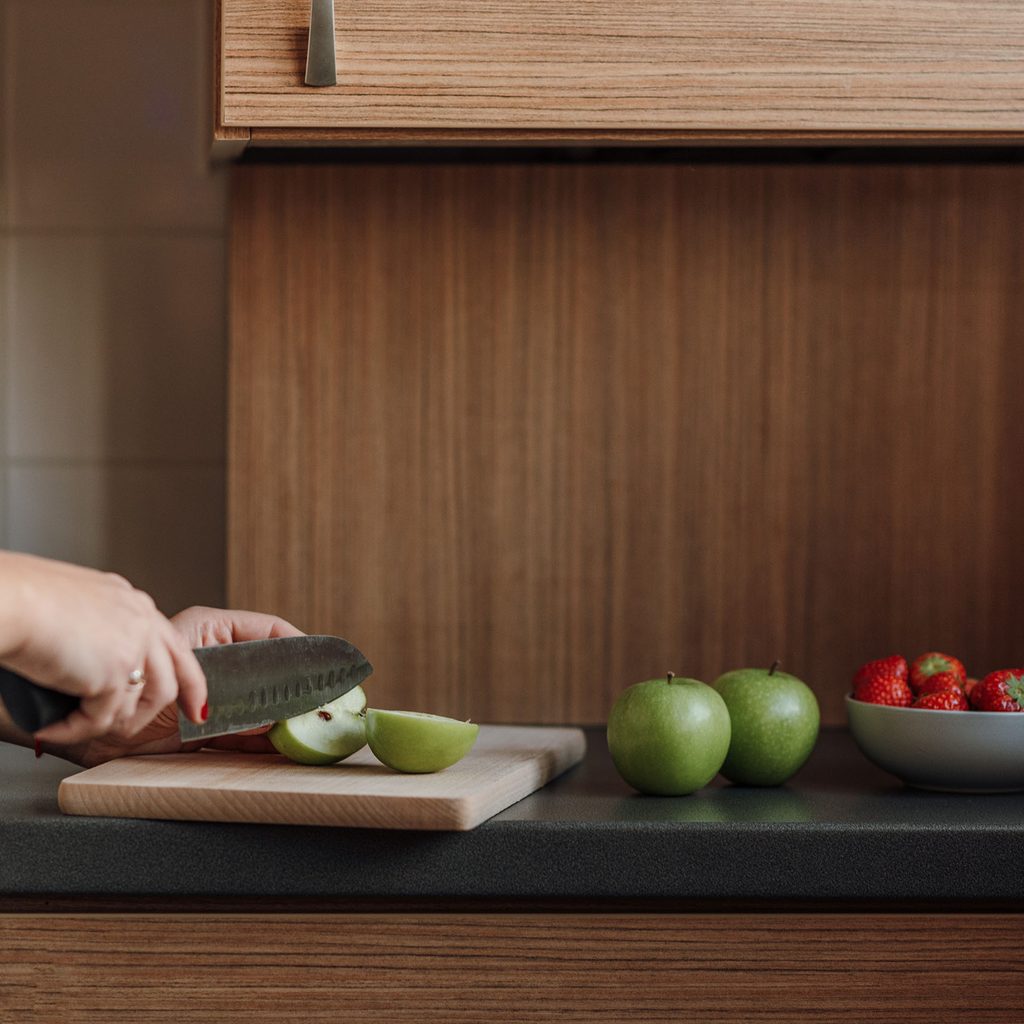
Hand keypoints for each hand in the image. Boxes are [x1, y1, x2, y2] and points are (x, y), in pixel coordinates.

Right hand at [0, 553, 205, 745]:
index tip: (196, 706)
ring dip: (104, 722)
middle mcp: (141, 622)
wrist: (11, 600)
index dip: (188, 680)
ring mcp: (133, 648)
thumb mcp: (76, 602)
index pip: (175, 647)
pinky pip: (99, 720)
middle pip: (170, 680)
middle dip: (156, 713)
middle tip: (132, 731)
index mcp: (132, 604)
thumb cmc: (24, 596)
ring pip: (138, 705)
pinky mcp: (113, 674)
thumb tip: (92, 650)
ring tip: (74, 725)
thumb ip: (98, 623)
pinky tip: (51, 728)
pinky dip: (71, 730)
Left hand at [53, 605, 304, 766]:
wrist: (77, 718)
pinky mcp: (200, 728)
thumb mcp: (187, 678)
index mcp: (209, 631)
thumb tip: (273, 717)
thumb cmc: (121, 679)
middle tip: (326, 698)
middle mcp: (214, 661)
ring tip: (312, 724)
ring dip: (283, 716)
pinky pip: (240, 731)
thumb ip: (232, 694)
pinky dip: (262, 740)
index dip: (301, 645)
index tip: (326, 662)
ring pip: (259, 703)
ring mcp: (209, 695)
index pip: (269, 631)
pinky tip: (283, 745)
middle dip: (297, 686)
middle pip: (270, 670)